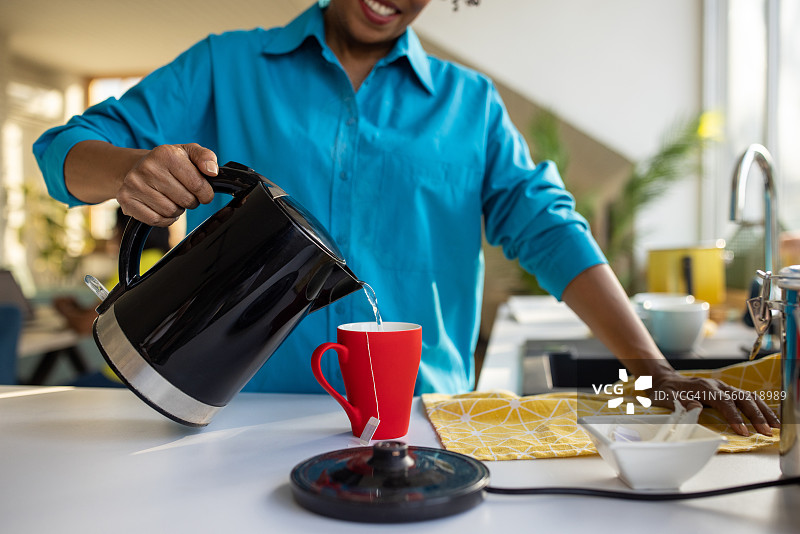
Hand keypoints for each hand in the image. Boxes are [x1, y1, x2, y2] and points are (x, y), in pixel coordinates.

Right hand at [116, 143, 216, 226]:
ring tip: (172, 198)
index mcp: (166, 154)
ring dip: (177, 210)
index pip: (198, 185)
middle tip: (184, 193)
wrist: (137, 166)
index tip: (203, 192)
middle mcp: (148, 168)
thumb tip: (212, 171)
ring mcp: (134, 184)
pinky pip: (156, 220)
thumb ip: (206, 157)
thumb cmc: (169, 162)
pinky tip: (162, 206)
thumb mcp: (189, 152)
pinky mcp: (126, 200)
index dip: (206, 194)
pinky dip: (164, 219)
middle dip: (191, 201)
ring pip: (171, 212)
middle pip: (186, 201)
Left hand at [650, 371, 780, 435]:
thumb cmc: (665, 391)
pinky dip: (760, 407)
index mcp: (703, 387)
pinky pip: (747, 397)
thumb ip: (680, 403)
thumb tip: (698, 407)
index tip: (743, 431)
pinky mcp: (727, 391)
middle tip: (766, 432)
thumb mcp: (666, 398)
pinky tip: (768, 418)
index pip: (724, 402)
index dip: (735, 417)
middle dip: (756, 415)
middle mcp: (717, 385)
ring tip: (775, 426)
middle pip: (742, 397)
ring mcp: (723, 387)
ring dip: (763, 411)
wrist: (664, 380)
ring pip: (749, 396)